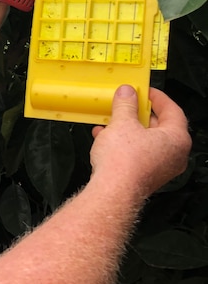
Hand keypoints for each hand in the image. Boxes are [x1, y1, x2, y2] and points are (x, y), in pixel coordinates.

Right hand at [90, 85, 190, 201]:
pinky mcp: (146, 176)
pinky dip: (124, 144)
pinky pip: (138, 154)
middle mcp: (174, 155)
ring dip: (129, 129)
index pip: (173, 111)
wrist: (113, 192)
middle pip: (160, 126)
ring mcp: (161, 168)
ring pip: (147, 141)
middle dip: (140, 114)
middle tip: (127, 104)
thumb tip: (127, 94)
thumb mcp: (122, 123)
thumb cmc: (124, 162)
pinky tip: (105, 138)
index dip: (157, 98)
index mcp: (177, 139)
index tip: (146, 92)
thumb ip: (126, 105)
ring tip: (112, 121)